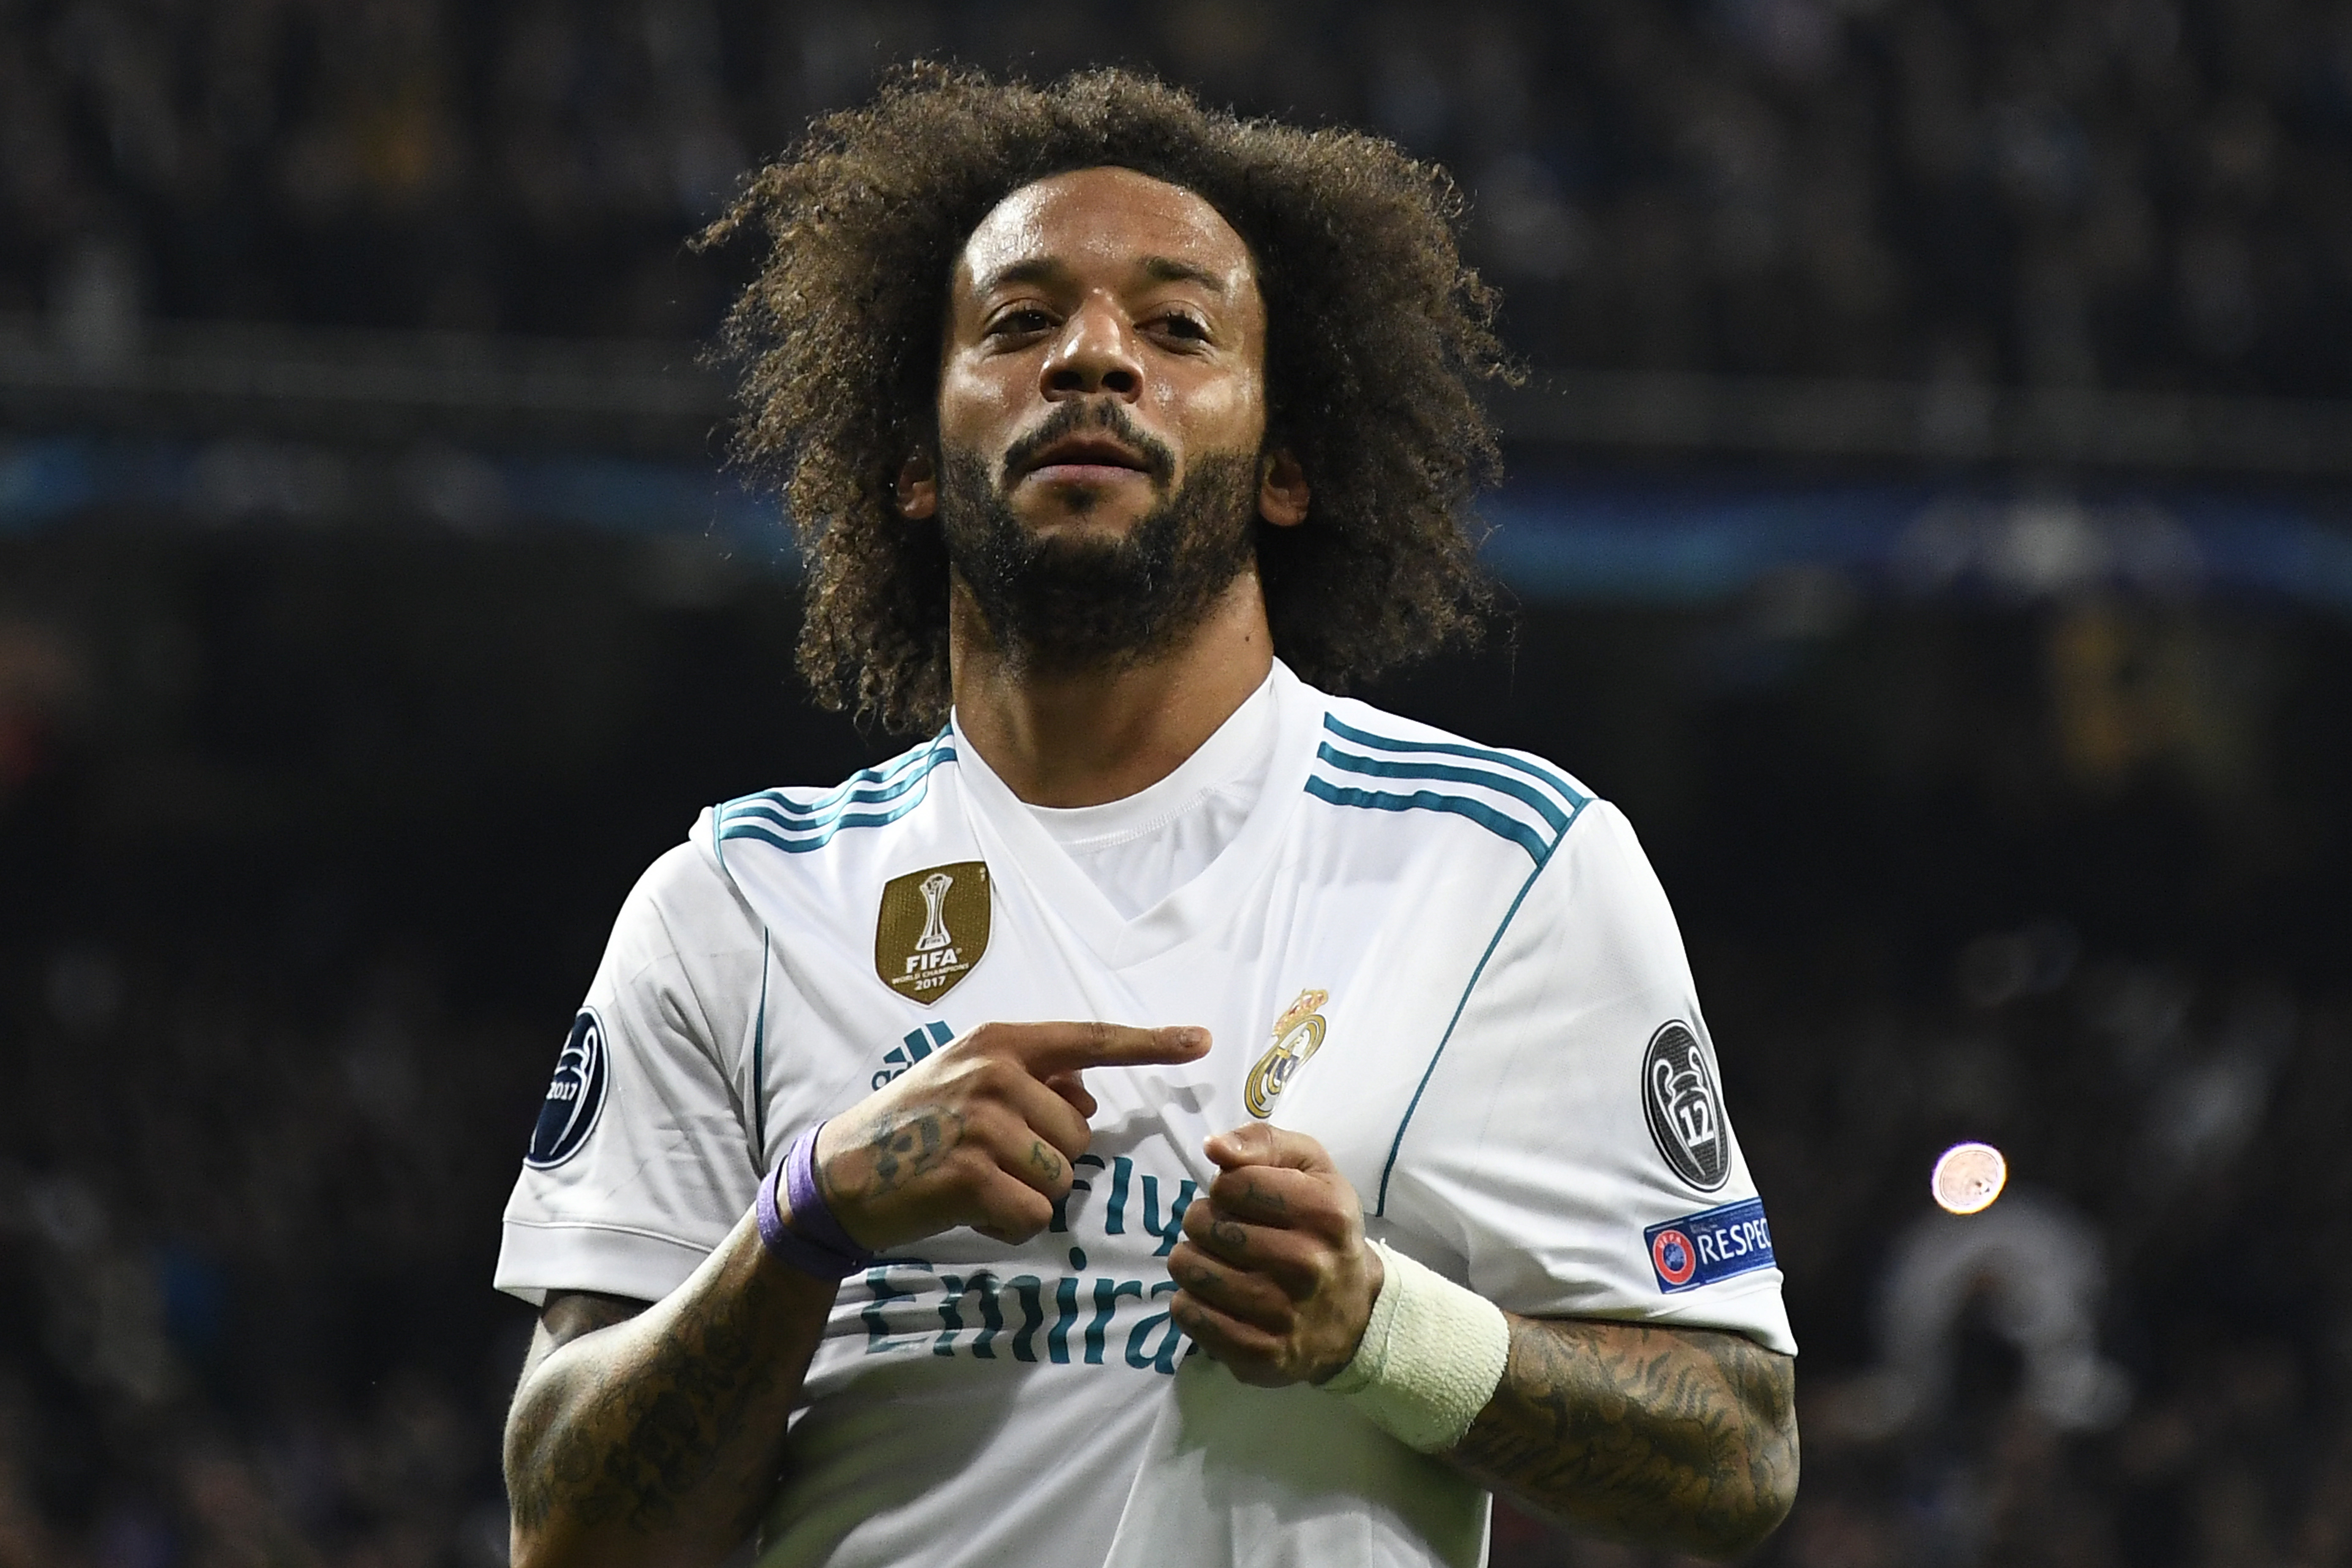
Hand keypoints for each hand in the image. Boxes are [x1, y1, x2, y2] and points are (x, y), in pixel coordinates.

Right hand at [811, 1021, 1208, 1252]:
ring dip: (1027, 1195)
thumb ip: (1032, 1081)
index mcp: (999, 1042)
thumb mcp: (966, 1081)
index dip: (1151, 1043)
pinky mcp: (971, 1175)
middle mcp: (995, 1074)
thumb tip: (1088, 1101)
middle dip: (1046, 1161)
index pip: (1090, 1040)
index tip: (1202, 1042)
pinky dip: (1009, 1226)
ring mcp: (983, 1123)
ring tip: (975, 1184)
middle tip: (989, 1161)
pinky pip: (1035, 1214)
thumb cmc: (911, 1128)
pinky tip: (971, 1211)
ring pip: (1061, 1178)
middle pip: (1080, 1135)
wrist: (839, 1175)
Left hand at [1166, 1123, 1384, 1387]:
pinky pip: (1190, 1315)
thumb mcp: (1311, 1170)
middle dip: (1202, 1221)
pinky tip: (1209, 1296)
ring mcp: (1285, 1315)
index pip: (1232, 1184)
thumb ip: (1264, 1143)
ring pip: (1191, 1270)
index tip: (1237, 1199)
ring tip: (1211, 1261)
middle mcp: (1309, 1264)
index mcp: (1325, 1212)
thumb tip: (1214, 1148)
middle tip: (1220, 1232)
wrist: (1355, 1314)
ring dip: (1190, 1260)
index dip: (1225, 1187)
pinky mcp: (1261, 1355)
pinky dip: (1188, 1301)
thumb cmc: (1322, 1229)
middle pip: (1206, 1225)